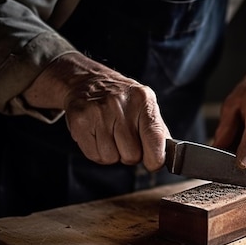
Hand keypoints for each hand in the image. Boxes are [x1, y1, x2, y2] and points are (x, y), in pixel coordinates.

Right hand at [23, 53, 169, 171]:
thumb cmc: (120, 99)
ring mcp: (98, 113)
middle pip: (132, 155)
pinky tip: (97, 136)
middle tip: (124, 140)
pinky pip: (94, 156)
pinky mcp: (80, 122)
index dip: (155, 158)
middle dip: (129, 154)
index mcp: (142, 99)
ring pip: (111, 158)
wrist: (87, 82)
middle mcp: (119, 104)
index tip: (153, 162)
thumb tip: (165, 157)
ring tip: (109, 136)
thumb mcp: (144, 105)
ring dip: (112, 153)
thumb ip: (157, 131)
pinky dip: (97, 152)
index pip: (155, 138)